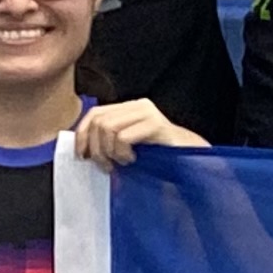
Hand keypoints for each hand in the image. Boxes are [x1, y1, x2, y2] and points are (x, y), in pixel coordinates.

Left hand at [71, 98, 201, 165]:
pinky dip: (122, 153)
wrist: (190, 160)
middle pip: (98, 121)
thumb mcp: (128, 147)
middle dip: (96, 148)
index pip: (94, 113)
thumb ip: (109, 141)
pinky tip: (133, 160)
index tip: (82, 156)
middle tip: (107, 166)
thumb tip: (82, 149)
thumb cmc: (159, 157)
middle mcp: (138, 105)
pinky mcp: (155, 124)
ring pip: (108, 127)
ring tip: (121, 163)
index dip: (82, 134)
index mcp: (129, 108)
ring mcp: (147, 113)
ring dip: (109, 152)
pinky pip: (123, 137)